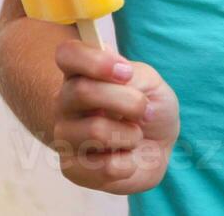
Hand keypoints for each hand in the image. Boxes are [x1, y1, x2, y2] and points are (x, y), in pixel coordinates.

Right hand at [51, 39, 179, 194]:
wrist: (158, 146)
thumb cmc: (149, 107)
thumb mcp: (151, 83)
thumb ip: (134, 76)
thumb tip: (119, 76)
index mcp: (80, 72)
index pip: (67, 54)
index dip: (95, 61)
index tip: (126, 72)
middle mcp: (65, 102)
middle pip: (82, 91)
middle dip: (128, 101)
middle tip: (144, 109)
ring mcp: (65, 135)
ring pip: (96, 130)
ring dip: (130, 134)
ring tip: (134, 135)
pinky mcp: (72, 169)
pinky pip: (105, 166)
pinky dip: (129, 163)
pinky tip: (125, 158)